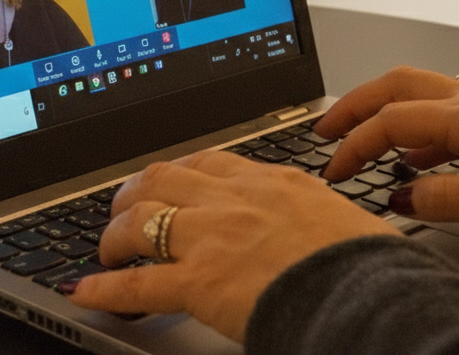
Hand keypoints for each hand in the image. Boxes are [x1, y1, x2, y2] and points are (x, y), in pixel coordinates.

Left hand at [64, 150, 399, 341]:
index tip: (171, 182)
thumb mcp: (346, 223)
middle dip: (135, 192)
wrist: (371, 296)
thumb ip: (319, 218)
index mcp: (275, 183)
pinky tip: (84, 292)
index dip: (181, 174)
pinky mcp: (200, 280)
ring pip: (141, 219)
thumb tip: (322, 232)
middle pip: (165, 178)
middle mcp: (236, 199)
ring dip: (114, 233)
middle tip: (123, 208)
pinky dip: (103, 288)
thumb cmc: (373, 268)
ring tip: (106, 248)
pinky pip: (137, 283)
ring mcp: (212, 237)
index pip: (212, 163)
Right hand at [315, 66, 458, 245]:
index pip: (391, 123)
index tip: (335, 169)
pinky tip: (415, 157)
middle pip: (395, 85)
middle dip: (353, 105)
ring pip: (417, 89)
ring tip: (358, 137)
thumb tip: (401, 197)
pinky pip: (443, 109)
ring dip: (381, 109)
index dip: (354, 145)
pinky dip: (415, 126)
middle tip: (324, 129)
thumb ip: (440, 200)